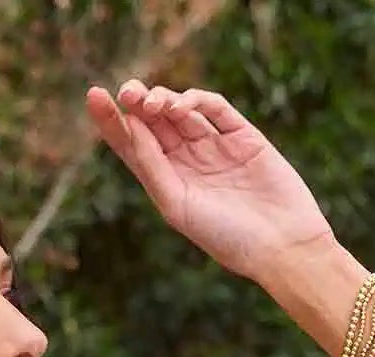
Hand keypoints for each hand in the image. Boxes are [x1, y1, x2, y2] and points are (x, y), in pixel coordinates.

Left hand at [86, 78, 337, 285]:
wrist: (279, 245)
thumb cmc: (226, 237)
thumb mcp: (178, 205)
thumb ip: (153, 167)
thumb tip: (130, 126)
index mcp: (168, 183)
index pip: (134, 146)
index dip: (113, 121)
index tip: (95, 96)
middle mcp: (189, 163)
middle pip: (155, 122)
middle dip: (139, 103)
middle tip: (129, 93)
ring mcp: (216, 147)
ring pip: (183, 111)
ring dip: (165, 100)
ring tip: (155, 103)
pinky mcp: (244, 137)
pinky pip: (216, 109)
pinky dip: (197, 100)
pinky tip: (182, 107)